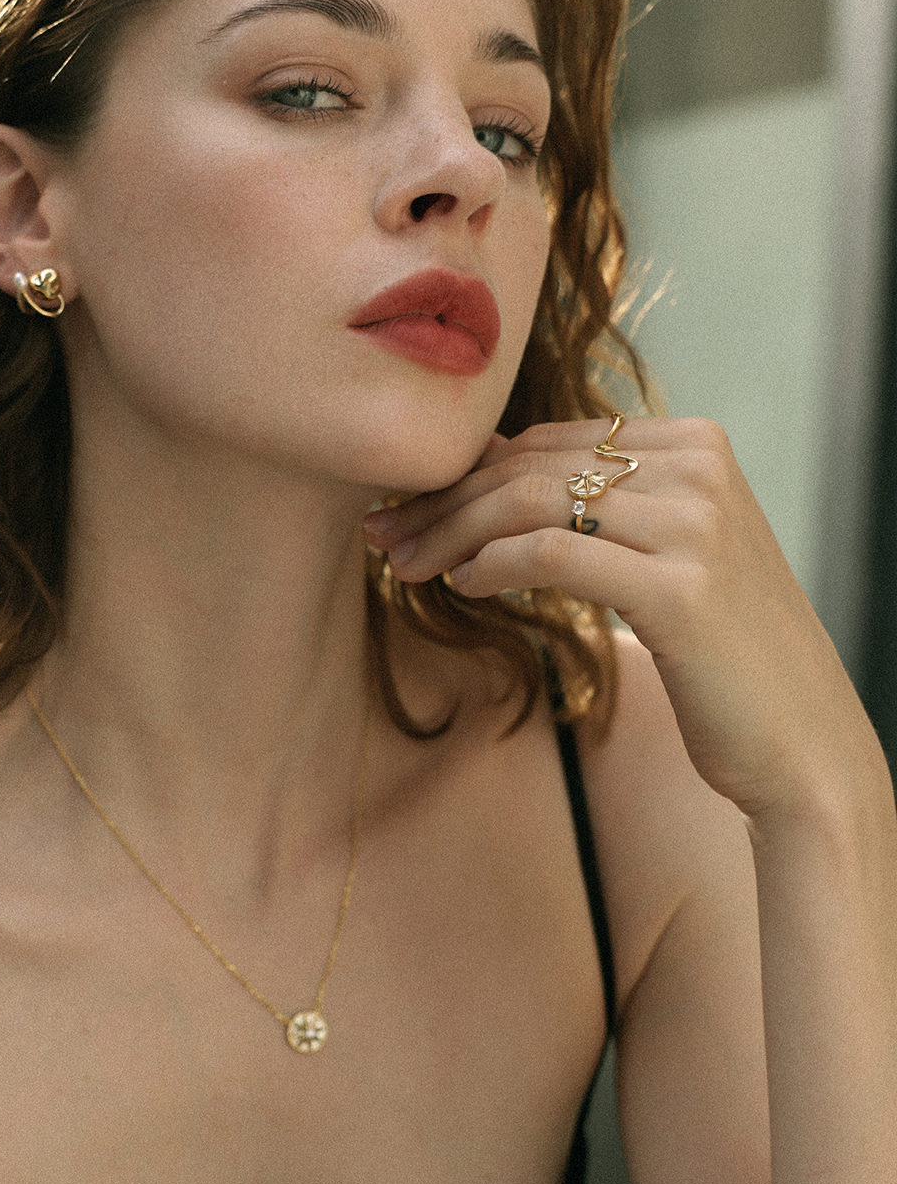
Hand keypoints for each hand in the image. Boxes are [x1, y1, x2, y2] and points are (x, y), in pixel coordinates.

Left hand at [364, 418, 875, 824]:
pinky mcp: (681, 589)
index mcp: (697, 444)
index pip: (553, 441)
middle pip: (536, 464)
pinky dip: (496, 564)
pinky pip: (556, 554)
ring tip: (404, 566)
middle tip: (381, 535)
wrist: (803, 742)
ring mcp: (696, 524)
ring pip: (536, 502)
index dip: (469, 472)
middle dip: (445, 499)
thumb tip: (492, 461)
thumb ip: (598, 506)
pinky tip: (462, 586)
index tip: (406, 508)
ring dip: (453, 532)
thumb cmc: (725, 659)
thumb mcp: (667, 559)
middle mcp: (701, 469)